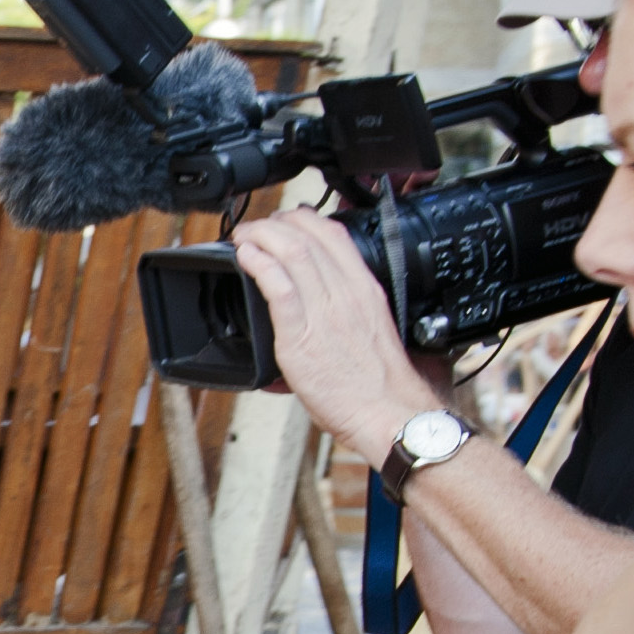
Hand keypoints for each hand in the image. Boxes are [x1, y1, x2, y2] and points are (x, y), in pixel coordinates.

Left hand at [227, 208, 447, 463]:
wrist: (389, 413)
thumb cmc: (382, 385)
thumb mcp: (374, 332)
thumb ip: (350, 315)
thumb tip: (326, 317)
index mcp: (365, 289)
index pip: (334, 234)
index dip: (303, 220)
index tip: (284, 223)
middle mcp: (346, 293)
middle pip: (308, 235)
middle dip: (274, 223)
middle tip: (255, 228)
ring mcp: (325, 312)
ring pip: (291, 251)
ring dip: (260, 236)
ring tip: (244, 237)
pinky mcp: (302, 336)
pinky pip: (278, 286)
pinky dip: (257, 264)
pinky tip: (245, 257)